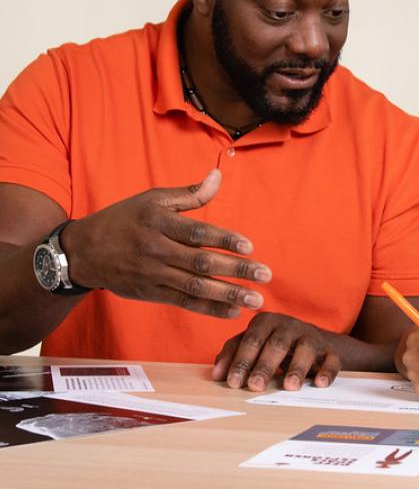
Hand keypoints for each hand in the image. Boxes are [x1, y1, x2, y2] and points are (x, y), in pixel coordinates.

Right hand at [62, 169, 270, 317]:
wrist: (83, 251)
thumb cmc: (124, 219)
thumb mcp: (152, 200)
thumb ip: (189, 194)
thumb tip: (218, 176)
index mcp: (158, 223)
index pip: (197, 233)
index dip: (224, 240)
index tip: (250, 246)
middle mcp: (156, 250)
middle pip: (201, 263)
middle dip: (236, 271)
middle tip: (266, 276)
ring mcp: (153, 275)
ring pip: (195, 287)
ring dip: (228, 294)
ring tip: (256, 300)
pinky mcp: (151, 293)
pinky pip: (184, 302)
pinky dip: (209, 308)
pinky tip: (233, 312)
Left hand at [212, 312, 341, 390]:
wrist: (313, 342)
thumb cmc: (274, 344)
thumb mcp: (253, 343)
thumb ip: (233, 353)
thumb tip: (217, 374)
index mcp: (267, 322)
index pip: (251, 340)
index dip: (241, 360)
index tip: (233, 382)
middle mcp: (290, 326)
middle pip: (277, 344)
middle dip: (265, 365)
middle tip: (255, 386)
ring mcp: (311, 337)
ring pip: (306, 349)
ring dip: (297, 368)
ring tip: (289, 387)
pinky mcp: (330, 351)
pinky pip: (331, 359)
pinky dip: (327, 371)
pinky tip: (319, 383)